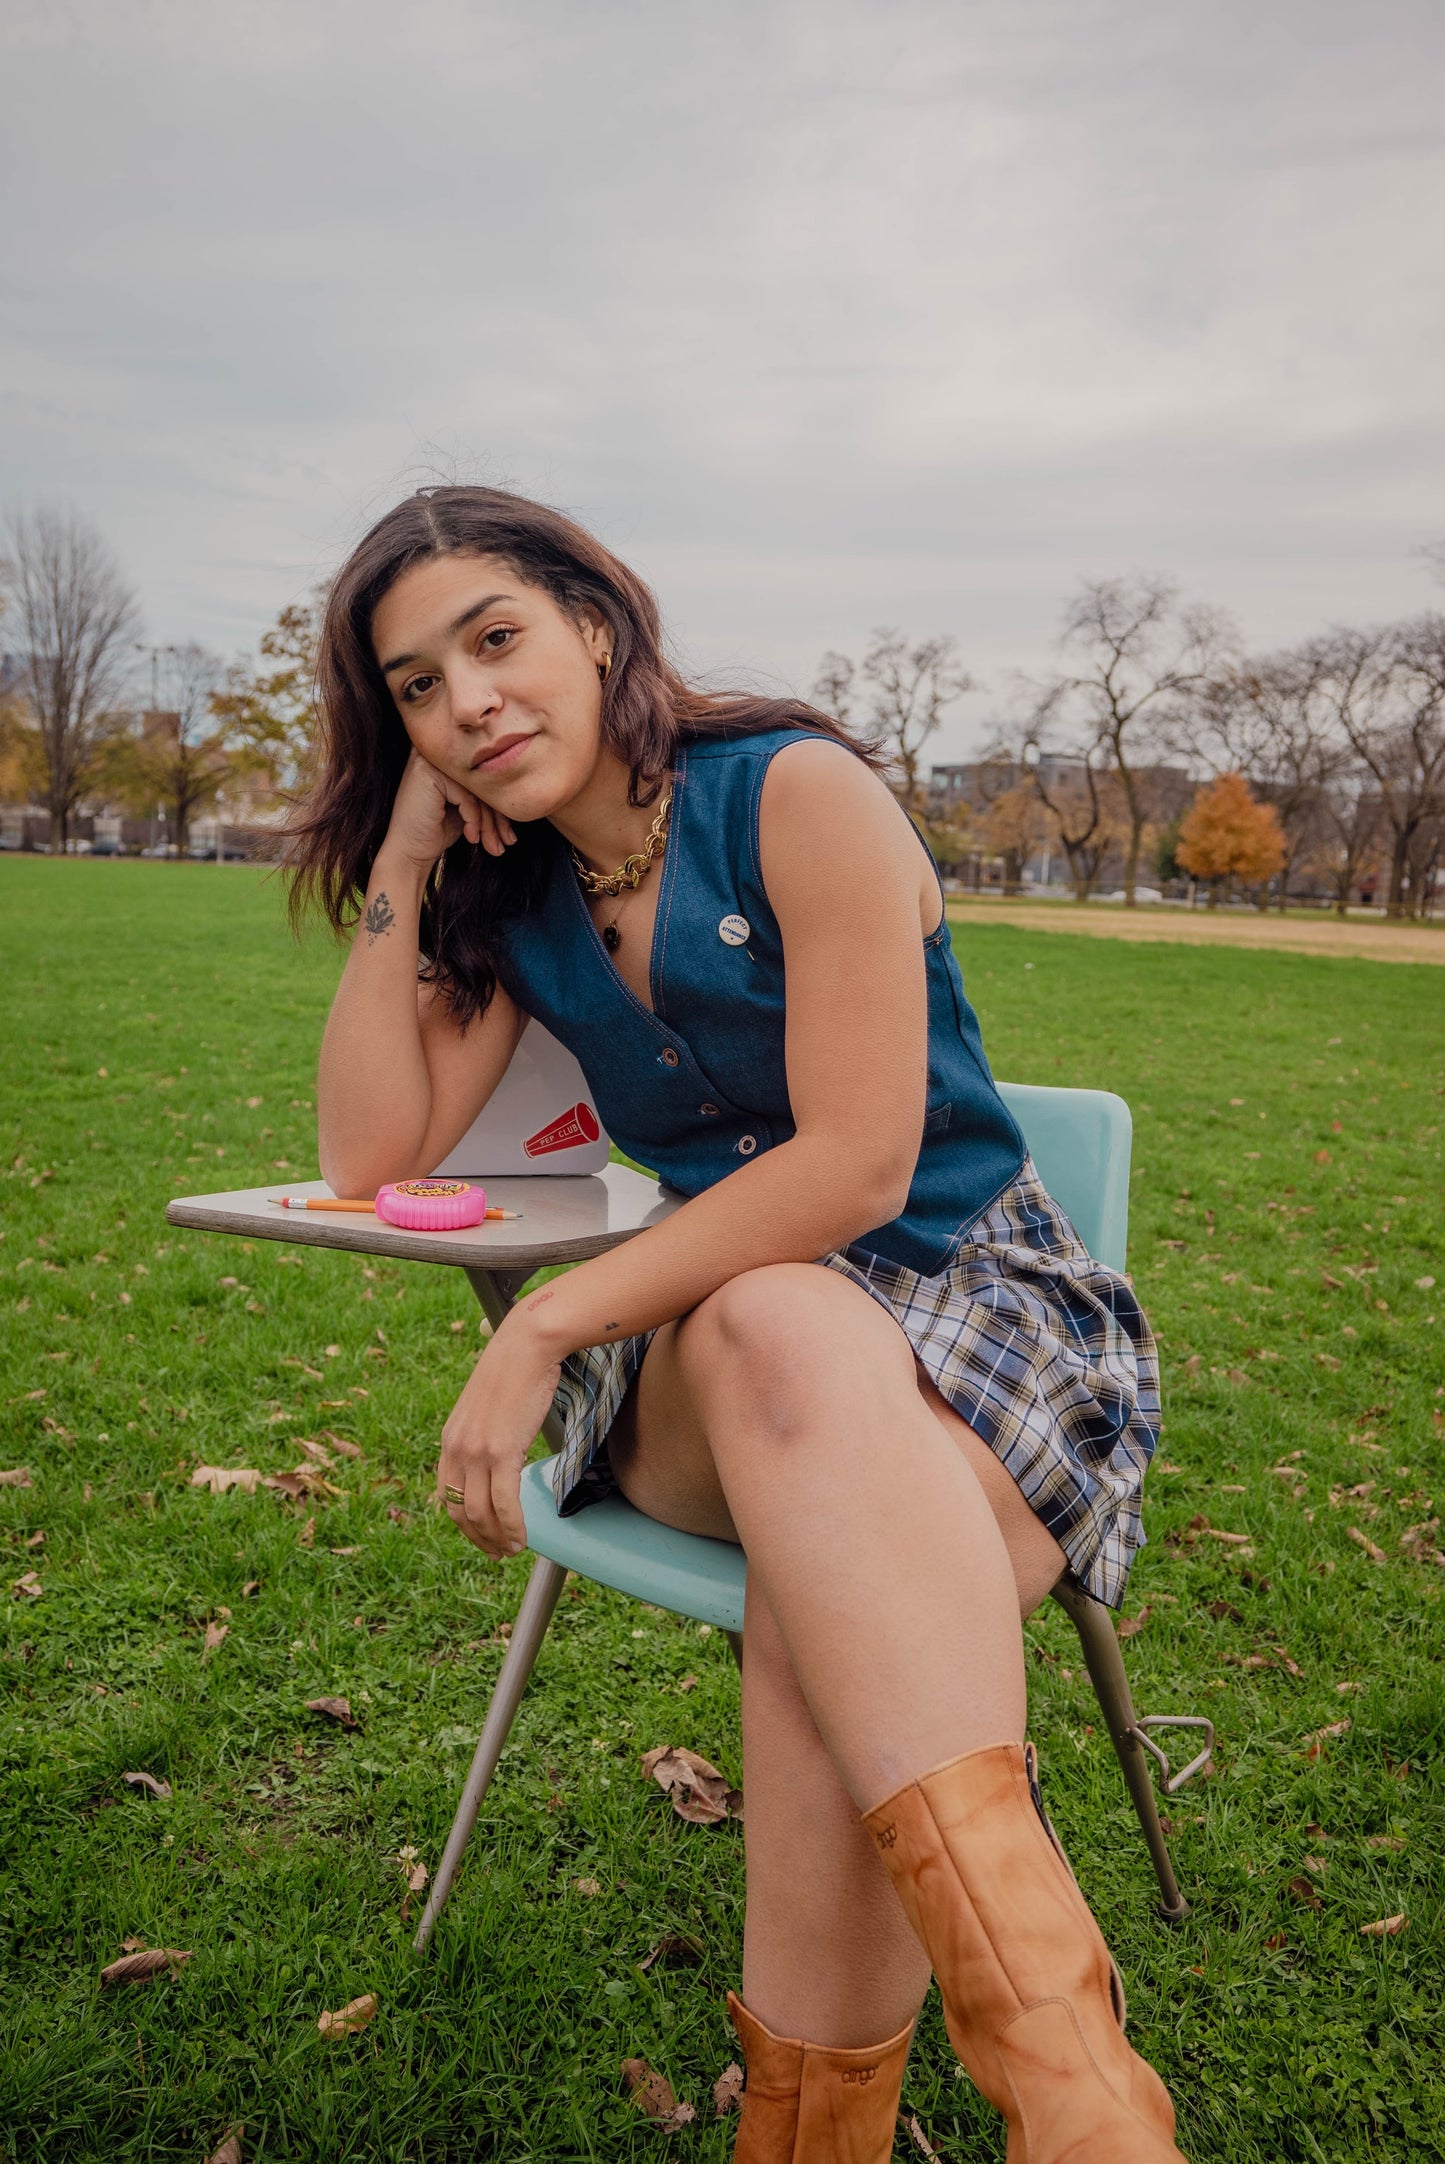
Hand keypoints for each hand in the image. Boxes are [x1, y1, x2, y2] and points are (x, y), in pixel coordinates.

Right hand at [384, 747, 517, 870]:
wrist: (408, 854)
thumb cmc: (435, 832)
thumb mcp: (464, 809)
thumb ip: (482, 794)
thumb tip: (517, 794)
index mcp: (445, 760)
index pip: (482, 778)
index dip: (498, 807)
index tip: (508, 835)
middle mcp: (436, 755)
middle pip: (481, 782)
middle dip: (498, 817)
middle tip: (507, 842)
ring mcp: (429, 761)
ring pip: (477, 790)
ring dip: (489, 823)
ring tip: (492, 846)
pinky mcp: (428, 773)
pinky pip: (467, 796)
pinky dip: (473, 820)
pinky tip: (470, 837)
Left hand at [436, 1312, 561, 1558]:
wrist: (526, 1344)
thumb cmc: (515, 1369)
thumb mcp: (487, 1405)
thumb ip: (485, 1431)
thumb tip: (501, 1449)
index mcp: (450, 1439)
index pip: (447, 1494)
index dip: (462, 1523)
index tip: (481, 1536)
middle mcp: (457, 1448)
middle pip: (459, 1510)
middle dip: (478, 1538)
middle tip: (498, 1553)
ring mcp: (477, 1451)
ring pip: (480, 1513)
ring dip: (497, 1539)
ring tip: (513, 1550)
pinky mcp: (501, 1451)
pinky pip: (504, 1503)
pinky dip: (513, 1527)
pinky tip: (523, 1538)